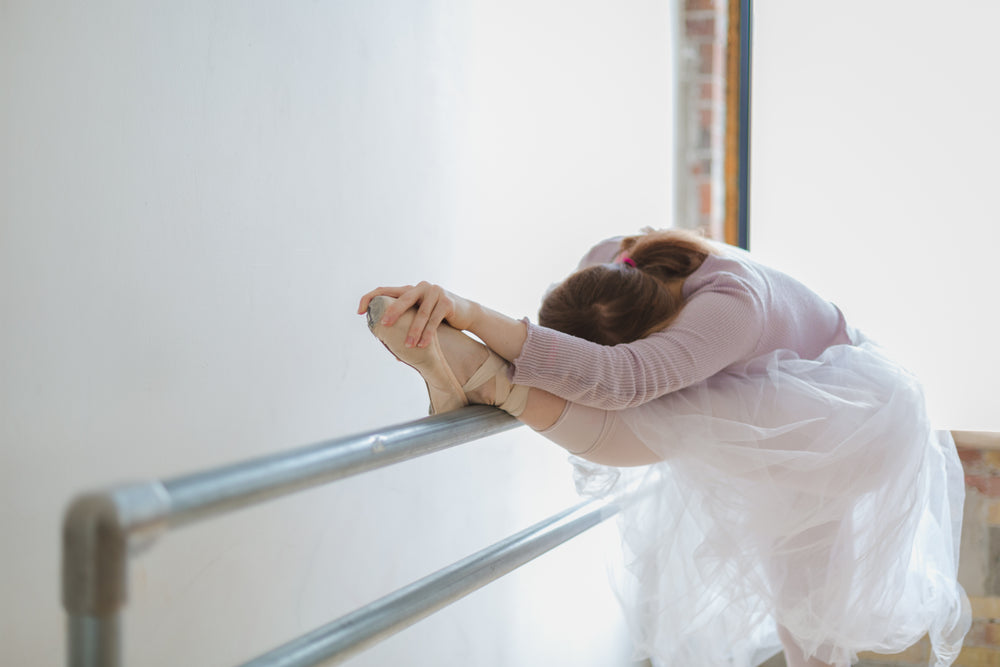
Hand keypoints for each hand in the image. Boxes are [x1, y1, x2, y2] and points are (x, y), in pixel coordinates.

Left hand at [357, 282, 475, 348]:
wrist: (465, 313)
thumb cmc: (437, 317)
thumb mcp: (419, 316)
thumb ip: (404, 322)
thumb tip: (386, 344)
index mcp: (409, 290)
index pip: (384, 290)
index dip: (369, 298)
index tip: (359, 311)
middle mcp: (421, 287)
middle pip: (403, 299)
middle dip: (393, 313)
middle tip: (383, 325)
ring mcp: (435, 292)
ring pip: (421, 313)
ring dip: (413, 331)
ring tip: (407, 345)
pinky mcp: (447, 302)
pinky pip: (435, 319)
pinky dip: (428, 334)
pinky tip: (422, 345)